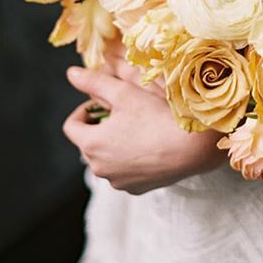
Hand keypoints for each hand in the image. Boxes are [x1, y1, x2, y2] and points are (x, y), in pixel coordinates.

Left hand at [63, 66, 225, 194]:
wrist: (192, 149)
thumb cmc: (157, 118)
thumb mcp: (124, 93)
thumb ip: (95, 82)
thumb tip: (72, 73)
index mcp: (91, 144)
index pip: (71, 127)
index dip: (83, 110)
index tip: (100, 103)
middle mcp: (99, 168)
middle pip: (89, 144)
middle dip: (101, 127)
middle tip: (123, 113)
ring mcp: (118, 182)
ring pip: (108, 159)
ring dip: (115, 145)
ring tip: (138, 130)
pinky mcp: (136, 189)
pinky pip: (125, 173)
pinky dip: (131, 161)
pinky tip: (149, 148)